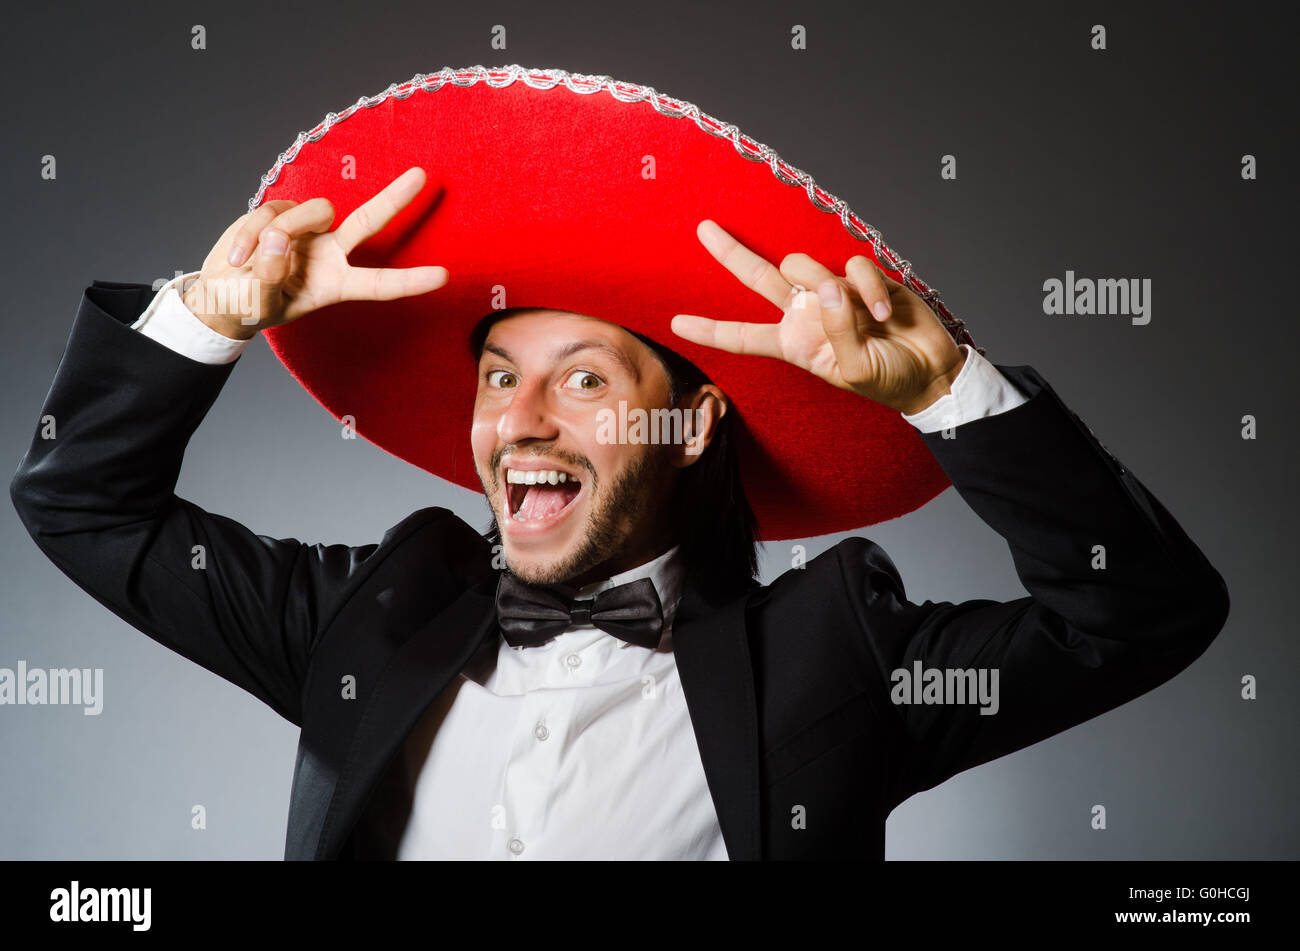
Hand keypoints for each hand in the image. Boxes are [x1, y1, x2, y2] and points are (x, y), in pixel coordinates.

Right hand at [181, 167, 448, 339]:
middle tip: (422, 175)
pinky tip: (236, 256)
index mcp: (336, 285)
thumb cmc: (250, 306)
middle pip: (367, 222)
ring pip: (311, 212)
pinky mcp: (281, 214)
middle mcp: (330, 255)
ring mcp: (307, 231)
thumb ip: (270, 276)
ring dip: (278, 230)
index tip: (444, 277)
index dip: (410, 281)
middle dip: (395, 198)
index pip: (379, 284)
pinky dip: (249, 233)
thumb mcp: (260, 303)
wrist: (222, 296)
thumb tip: (278, 240)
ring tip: (246, 262)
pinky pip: (272, 211)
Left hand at [670, 219, 964, 414]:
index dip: (710, 331)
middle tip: (704, 228)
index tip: (675, 323)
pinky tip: (887, 314)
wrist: (930, 370)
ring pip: (806, 266)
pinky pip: (855, 267)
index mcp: (793, 343)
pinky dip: (872, 290)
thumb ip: (837, 331)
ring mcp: (833, 291)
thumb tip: (829, 286)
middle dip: (730, 252)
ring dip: (832, 288)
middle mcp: (805, 313)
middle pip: (758, 277)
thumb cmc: (887, 379)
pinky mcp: (864, 276)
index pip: (743, 336)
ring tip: (868, 320)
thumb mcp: (854, 371)